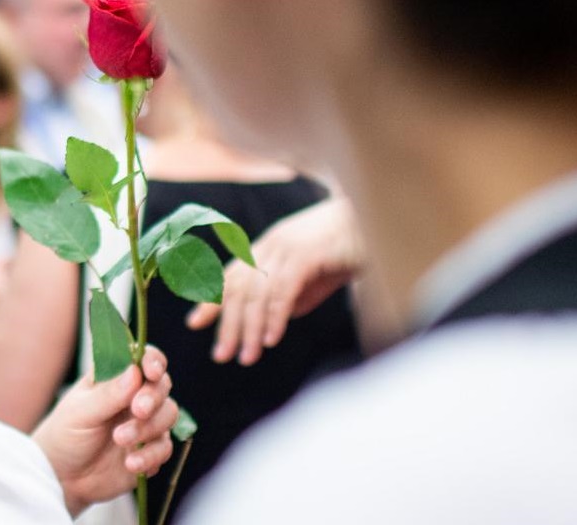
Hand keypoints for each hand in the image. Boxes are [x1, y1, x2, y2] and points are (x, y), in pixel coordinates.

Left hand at [32, 346, 177, 516]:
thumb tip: (135, 372)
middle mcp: (134, 397)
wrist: (63, 476)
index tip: (151, 372)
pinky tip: (130, 463)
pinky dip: (150, 456)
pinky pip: (164, 449)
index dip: (152, 361)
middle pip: (161, 386)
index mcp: (115, 378)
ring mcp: (145, 424)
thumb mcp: (81, 412)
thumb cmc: (66, 434)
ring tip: (119, 439)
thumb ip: (108, 394)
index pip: (143, 359)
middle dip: (153, 397)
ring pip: (168, 415)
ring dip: (148, 428)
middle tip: (137, 411)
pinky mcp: (151, 451)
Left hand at [186, 196, 361, 364]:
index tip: (195, 322)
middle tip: (221, 355)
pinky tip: (269, 340)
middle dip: (227, 324)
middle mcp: (272, 244)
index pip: (233, 274)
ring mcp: (288, 247)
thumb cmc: (351, 247)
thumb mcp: (318, 276)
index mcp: (270, 246)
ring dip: (250, 329)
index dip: (212, 298)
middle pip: (240, 288)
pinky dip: (274, 317)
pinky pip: (283, 291)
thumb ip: (296, 294)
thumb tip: (277, 319)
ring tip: (246, 357)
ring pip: (258, 293)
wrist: (381, 218)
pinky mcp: (308, 254)